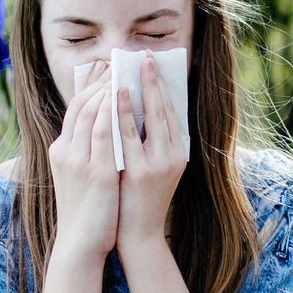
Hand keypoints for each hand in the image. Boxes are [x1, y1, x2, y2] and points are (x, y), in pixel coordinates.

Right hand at [48, 60, 118, 263]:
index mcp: (60, 150)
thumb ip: (86, 151)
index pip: (74, 108)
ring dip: (106, 88)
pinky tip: (122, 96)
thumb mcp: (78, 175)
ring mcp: (79, 160)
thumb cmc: (86, 211)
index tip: (104, 68)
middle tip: (117, 60)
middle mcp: (65, 150)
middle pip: (81, 104)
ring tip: (122, 70)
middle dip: (100, 80)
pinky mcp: (95, 172)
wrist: (81, 243)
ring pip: (90, 113)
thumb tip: (104, 128)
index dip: (89, 85)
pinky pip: (103, 132)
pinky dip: (110, 110)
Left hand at [116, 52, 186, 256]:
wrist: (137, 236)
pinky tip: (113, 94)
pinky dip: (121, 111)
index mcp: (178, 153)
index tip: (152, 65)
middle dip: (154, 81)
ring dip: (140, 90)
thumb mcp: (153, 168)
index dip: (162, 87)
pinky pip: (128, 135)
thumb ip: (151, 143)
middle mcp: (173, 156)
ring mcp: (157, 164)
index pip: (171, 112)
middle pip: (164, 109)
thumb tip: (140, 111)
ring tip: (130, 67)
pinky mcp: (139, 172)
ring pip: (150, 118)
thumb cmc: (139, 200)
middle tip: (144, 56)